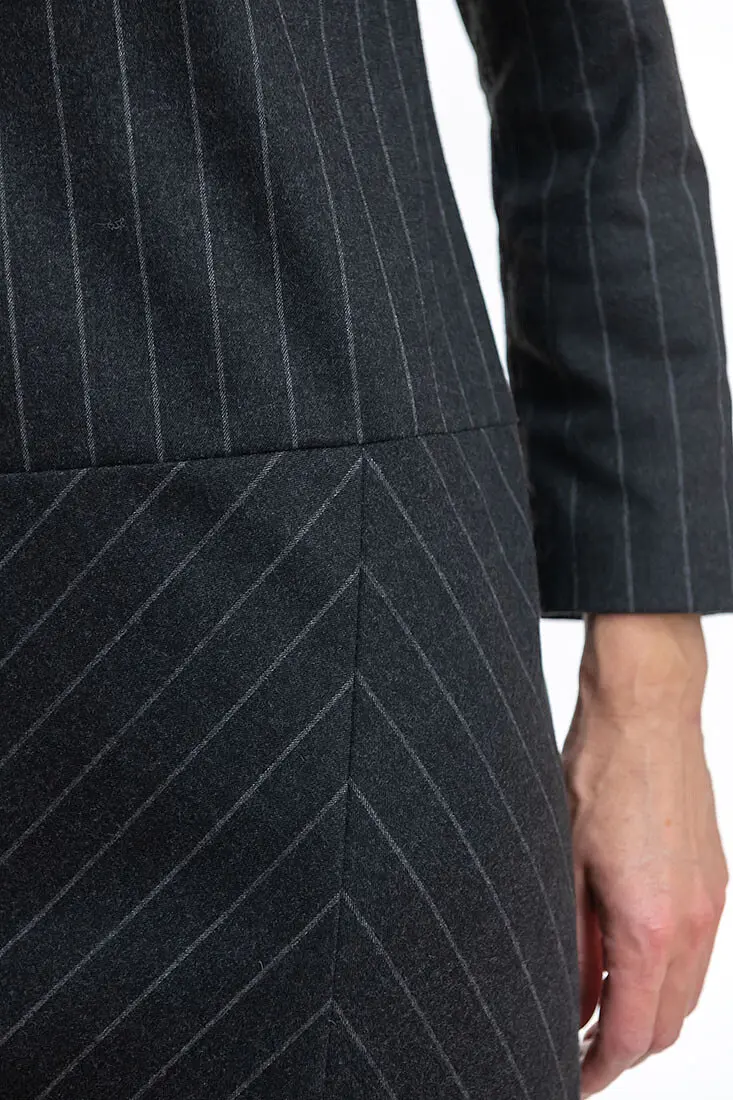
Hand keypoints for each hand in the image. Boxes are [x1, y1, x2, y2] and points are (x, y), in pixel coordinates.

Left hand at [562, 613, 727, 1096]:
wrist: (646, 712)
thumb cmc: (598, 772)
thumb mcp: (562, 862)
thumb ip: (569, 937)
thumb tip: (569, 990)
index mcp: (651, 925)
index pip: (632, 1033)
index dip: (600, 1067)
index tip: (573, 1075)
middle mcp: (693, 922)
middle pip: (668, 1024)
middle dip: (625, 1048)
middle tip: (580, 1047)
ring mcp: (710, 900)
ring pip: (689, 991)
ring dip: (648, 1011)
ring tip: (598, 1006)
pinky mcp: (714, 878)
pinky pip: (699, 953)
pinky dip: (666, 973)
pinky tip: (628, 956)